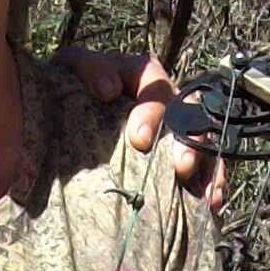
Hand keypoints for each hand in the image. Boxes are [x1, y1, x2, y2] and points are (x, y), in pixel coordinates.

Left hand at [56, 46, 217, 195]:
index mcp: (139, 75)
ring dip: (205, 164)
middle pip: (188, 114)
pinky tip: (211, 201)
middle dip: (188, 142)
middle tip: (181, 166)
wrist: (58, 120)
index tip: (139, 140)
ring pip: (202, 141)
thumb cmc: (68, 90)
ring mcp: (173, 129)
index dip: (152, 110)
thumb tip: (111, 90)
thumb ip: (91, 69)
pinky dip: (209, 184)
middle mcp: (163, 99)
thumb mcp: (71, 69)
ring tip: (203, 188)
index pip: (154, 83)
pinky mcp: (175, 159)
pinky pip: (203, 168)